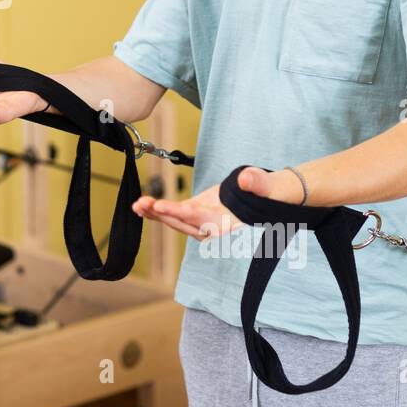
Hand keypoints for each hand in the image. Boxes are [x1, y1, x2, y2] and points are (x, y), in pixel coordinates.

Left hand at [131, 166, 277, 238]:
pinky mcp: (197, 211)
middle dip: (161, 215)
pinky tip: (142, 205)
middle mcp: (213, 226)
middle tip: (142, 204)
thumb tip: (248, 180)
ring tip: (137, 205)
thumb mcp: (267, 186)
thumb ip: (258, 183)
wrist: (267, 195)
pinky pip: (175, 213)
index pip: (201, 220)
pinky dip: (158, 210)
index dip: (180, 214)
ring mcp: (203, 220)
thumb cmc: (269, 192)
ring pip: (176, 220)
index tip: (161, 207)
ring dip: (155, 214)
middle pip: (183, 223)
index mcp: (228, 223)